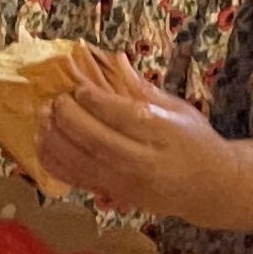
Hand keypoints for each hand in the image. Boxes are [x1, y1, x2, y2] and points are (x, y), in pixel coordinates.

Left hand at [34, 52, 241, 227]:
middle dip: (68, 117)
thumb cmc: (194, 141)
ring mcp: (127, 182)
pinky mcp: (115, 195)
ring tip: (43, 117)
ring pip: (81, 162)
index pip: (122, 115)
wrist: (210, 188)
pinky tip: (42, 142)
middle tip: (55, 100)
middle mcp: (144, 161)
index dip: (94, 100)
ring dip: (55, 138)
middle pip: (96, 140)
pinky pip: (77, 180)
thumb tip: (115, 58)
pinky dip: (54, 161)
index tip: (77, 86)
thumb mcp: (177, 109)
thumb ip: (142, 88)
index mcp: (163, 134)